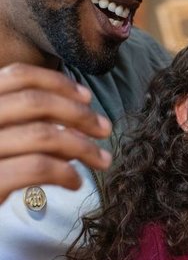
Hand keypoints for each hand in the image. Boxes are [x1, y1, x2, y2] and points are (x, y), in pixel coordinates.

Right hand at [0, 63, 112, 203]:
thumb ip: (34, 128)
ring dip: (83, 147)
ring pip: (42, 134)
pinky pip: (37, 168)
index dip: (58, 83)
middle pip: (35, 102)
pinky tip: (75, 183)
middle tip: (105, 129)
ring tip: (102, 161)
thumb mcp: (7, 143)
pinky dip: (65, 173)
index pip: (18, 76)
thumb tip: (82, 125)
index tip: (88, 97)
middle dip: (80, 114)